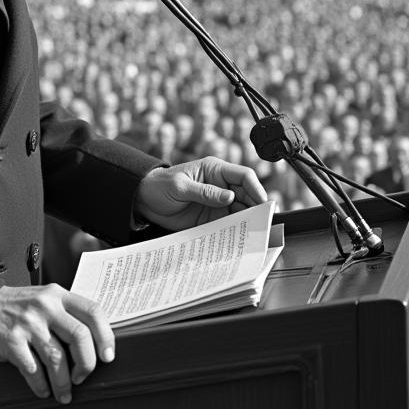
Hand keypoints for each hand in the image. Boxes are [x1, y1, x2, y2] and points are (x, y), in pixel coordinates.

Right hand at [0, 284, 114, 403]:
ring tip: (63, 394)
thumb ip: (67, 314)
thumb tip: (96, 346)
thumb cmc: (18, 307)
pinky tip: (43, 390)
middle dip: (86, 365)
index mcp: (58, 295)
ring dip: (63, 384)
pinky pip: (33, 371)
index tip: (108, 357)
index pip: (93, 311)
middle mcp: (45, 306)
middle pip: (80, 337)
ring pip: (57, 359)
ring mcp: (28, 323)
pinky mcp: (11, 340)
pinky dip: (41, 386)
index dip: (106, 337)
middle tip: (82, 378)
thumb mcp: (45, 300)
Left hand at [135, 156, 267, 230]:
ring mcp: (218, 203)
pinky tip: (239, 238)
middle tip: (263, 223)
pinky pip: (229, 224)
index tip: (263, 203)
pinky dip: (235, 231)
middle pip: (247, 195)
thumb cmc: (160, 185)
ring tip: (254, 233)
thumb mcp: (180, 186)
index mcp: (215, 170)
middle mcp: (220, 186)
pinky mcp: (212, 218)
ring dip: (248, 221)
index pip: (243, 176)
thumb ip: (205, 192)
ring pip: (241, 211)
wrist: (145, 200)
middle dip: (256, 208)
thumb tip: (230, 197)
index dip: (256, 188)